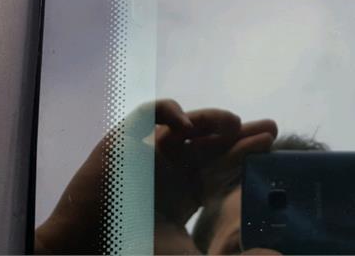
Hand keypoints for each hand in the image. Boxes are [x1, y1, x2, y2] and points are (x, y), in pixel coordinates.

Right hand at [35, 100, 276, 254]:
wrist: (84, 244)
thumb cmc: (131, 248)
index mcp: (185, 191)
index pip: (223, 165)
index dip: (246, 153)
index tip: (270, 144)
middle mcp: (171, 168)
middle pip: (213, 141)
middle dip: (242, 132)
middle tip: (270, 127)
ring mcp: (150, 151)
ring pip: (188, 123)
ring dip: (212, 118)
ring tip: (234, 124)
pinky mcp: (127, 138)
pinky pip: (151, 113)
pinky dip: (169, 112)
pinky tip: (187, 127)